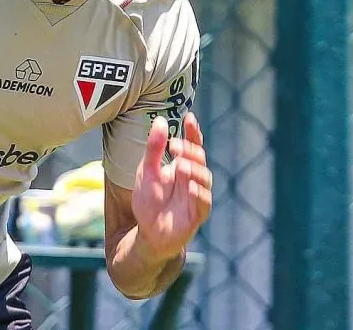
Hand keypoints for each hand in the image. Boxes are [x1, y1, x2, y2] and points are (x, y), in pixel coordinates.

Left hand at [131, 113, 212, 259]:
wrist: (148, 233)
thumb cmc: (149, 202)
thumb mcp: (146, 171)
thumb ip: (154, 148)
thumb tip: (160, 120)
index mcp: (182, 166)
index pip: (192, 146)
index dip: (193, 132)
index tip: (189, 118)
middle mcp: (193, 179)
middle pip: (200, 159)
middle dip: (190, 150)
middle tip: (175, 146)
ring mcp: (197, 196)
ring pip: (205, 178)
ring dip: (194, 169)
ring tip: (179, 165)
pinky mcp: (197, 214)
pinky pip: (204, 202)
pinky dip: (198, 193)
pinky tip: (188, 186)